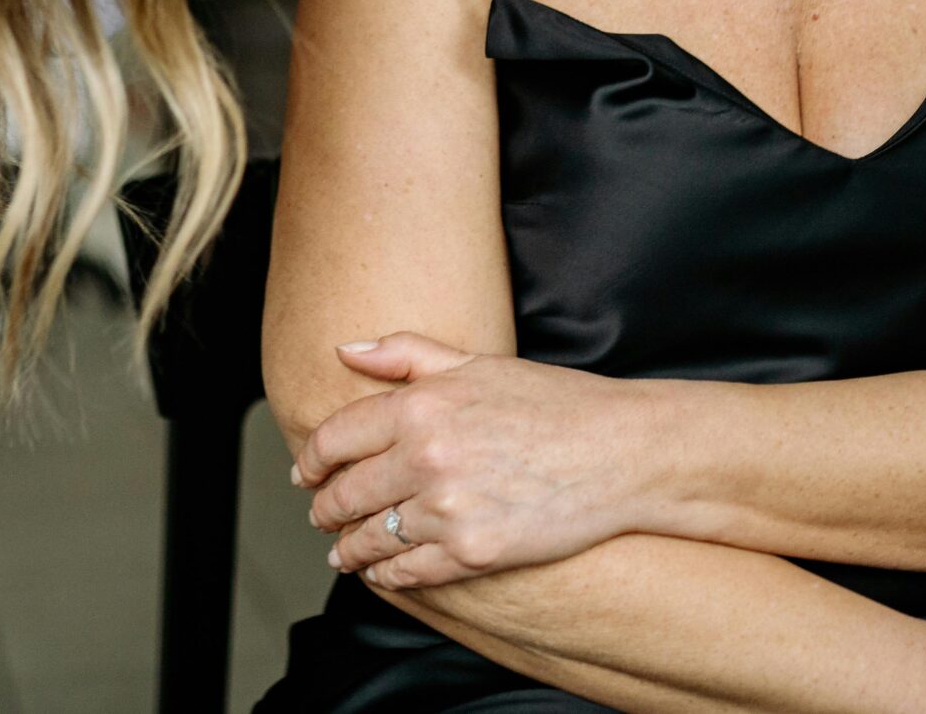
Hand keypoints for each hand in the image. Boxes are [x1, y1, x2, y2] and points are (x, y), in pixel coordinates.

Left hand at [290, 332, 651, 589]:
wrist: (621, 453)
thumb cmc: (553, 402)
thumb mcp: (478, 363)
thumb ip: (406, 356)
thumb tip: (344, 349)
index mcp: (421, 405)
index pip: (336, 438)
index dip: (311, 460)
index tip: (304, 471)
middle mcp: (426, 457)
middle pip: (344, 493)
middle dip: (324, 508)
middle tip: (320, 514)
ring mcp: (448, 509)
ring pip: (370, 538)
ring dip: (347, 549)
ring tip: (342, 553)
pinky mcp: (473, 553)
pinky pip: (407, 572)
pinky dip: (386, 575)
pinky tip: (382, 572)